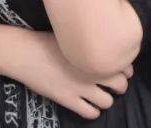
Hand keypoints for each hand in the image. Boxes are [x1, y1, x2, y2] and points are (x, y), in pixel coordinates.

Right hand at [4, 29, 132, 120]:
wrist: (25, 52)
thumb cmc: (46, 40)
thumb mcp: (73, 37)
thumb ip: (90, 45)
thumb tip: (104, 47)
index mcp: (95, 54)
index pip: (124, 65)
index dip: (125, 69)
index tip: (121, 69)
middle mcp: (92, 72)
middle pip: (120, 85)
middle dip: (120, 86)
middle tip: (115, 85)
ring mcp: (81, 88)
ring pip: (107, 102)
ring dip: (106, 100)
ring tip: (100, 96)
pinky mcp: (68, 99)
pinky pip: (90, 113)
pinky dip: (93, 111)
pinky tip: (88, 106)